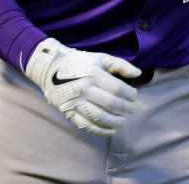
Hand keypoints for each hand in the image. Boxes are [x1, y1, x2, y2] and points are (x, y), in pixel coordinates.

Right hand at [24, 38, 141, 136]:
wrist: (50, 67)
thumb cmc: (80, 62)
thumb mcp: (100, 58)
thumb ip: (121, 65)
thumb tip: (138, 74)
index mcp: (93, 74)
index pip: (117, 88)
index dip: (130, 94)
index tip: (135, 97)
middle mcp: (84, 88)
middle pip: (111, 103)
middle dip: (126, 108)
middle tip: (132, 109)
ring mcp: (75, 101)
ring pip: (99, 117)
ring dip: (115, 122)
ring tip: (122, 121)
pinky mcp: (68, 112)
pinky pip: (86, 126)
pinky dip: (100, 131)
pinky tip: (111, 131)